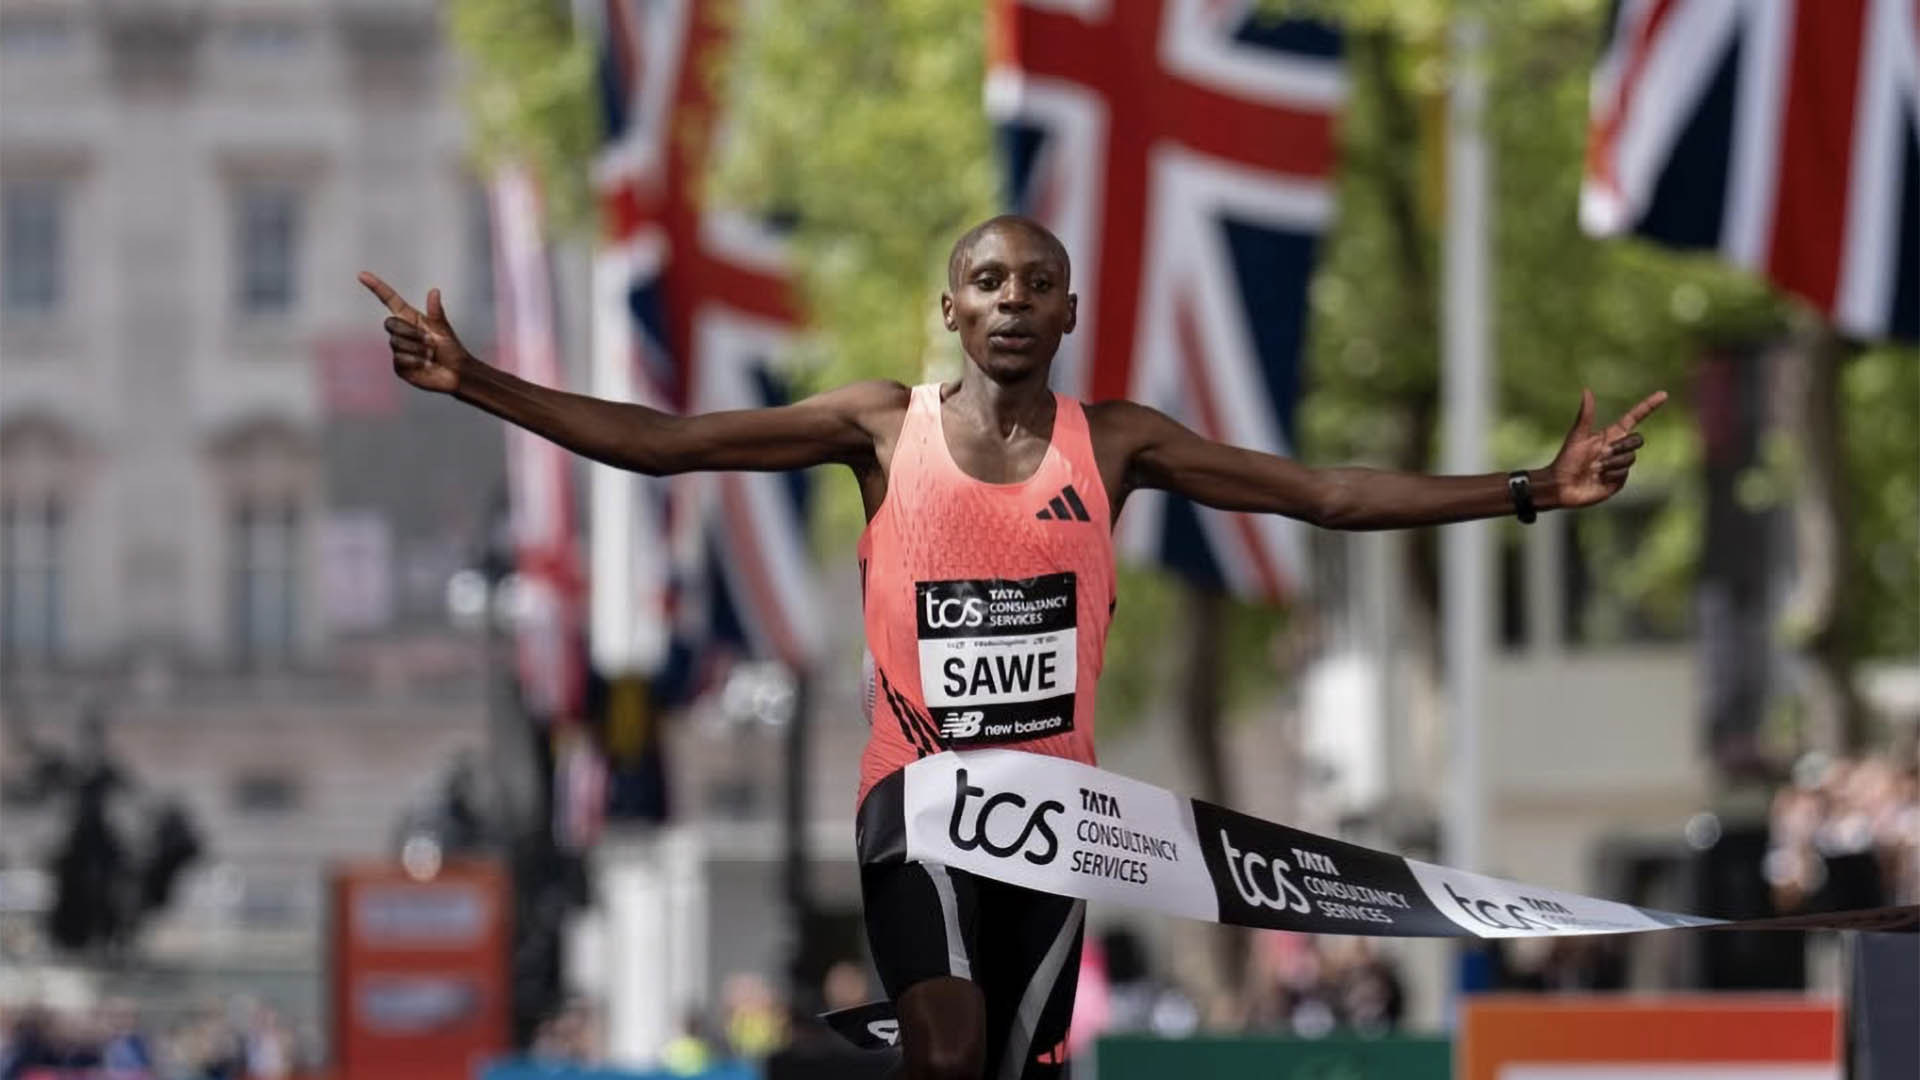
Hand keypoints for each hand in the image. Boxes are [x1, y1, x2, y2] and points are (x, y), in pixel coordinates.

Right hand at [358, 271, 472, 394]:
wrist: (456, 373)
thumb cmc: (451, 349)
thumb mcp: (443, 329)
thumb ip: (436, 312)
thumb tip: (434, 291)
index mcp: (410, 318)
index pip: (389, 300)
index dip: (376, 287)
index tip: (362, 275)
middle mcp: (401, 332)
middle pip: (390, 323)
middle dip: (411, 332)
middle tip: (431, 342)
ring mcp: (397, 349)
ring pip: (395, 343)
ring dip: (417, 348)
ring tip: (431, 355)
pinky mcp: (398, 366)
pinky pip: (399, 359)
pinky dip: (416, 361)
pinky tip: (426, 365)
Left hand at [1548, 388, 1667, 507]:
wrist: (1562, 486)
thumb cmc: (1566, 460)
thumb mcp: (1577, 436)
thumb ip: (1586, 415)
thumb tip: (1586, 390)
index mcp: (1610, 435)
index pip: (1634, 418)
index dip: (1648, 406)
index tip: (1663, 394)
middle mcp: (1617, 448)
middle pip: (1637, 439)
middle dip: (1622, 446)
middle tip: (1602, 454)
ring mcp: (1620, 464)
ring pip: (1630, 458)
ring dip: (1612, 462)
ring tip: (1595, 468)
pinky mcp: (1619, 480)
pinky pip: (1624, 473)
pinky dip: (1610, 474)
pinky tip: (1598, 478)